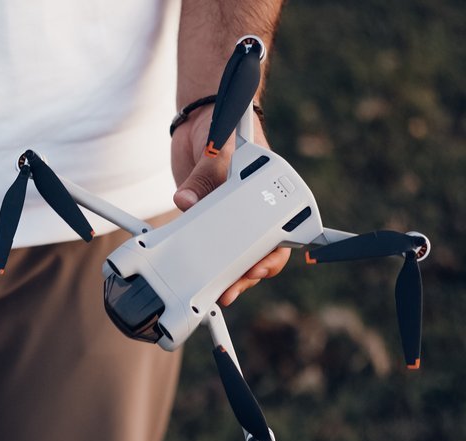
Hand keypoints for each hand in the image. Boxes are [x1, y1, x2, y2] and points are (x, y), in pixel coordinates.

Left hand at [170, 105, 290, 306]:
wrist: (197, 122)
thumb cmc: (218, 126)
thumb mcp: (214, 147)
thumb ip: (203, 174)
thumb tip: (185, 201)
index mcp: (267, 189)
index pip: (280, 227)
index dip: (272, 252)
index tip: (260, 266)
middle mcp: (253, 206)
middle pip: (260, 248)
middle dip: (249, 272)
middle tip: (236, 286)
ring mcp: (231, 216)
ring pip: (236, 253)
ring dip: (230, 274)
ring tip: (220, 292)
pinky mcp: (207, 219)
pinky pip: (209, 246)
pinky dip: (206, 263)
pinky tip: (201, 279)